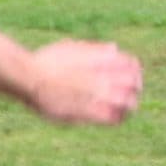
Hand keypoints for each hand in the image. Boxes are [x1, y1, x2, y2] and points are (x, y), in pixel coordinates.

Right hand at [27, 41, 141, 124]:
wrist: (30, 77)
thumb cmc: (47, 61)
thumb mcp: (73, 47)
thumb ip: (96, 49)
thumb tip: (114, 48)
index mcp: (102, 60)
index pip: (131, 64)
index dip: (135, 70)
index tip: (133, 75)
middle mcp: (104, 77)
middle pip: (134, 84)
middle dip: (135, 88)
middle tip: (132, 93)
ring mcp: (98, 95)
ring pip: (128, 103)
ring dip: (129, 105)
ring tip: (126, 109)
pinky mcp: (88, 112)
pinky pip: (111, 118)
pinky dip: (117, 118)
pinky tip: (115, 119)